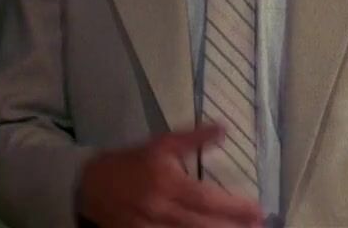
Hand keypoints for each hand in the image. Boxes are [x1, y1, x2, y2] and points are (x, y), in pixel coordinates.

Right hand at [77, 124, 263, 227]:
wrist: (89, 185)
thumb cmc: (130, 162)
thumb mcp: (160, 145)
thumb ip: (193, 139)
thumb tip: (224, 129)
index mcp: (166, 182)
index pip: (206, 199)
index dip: (233, 207)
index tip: (257, 209)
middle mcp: (160, 209)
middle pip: (202, 225)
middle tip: (259, 227)